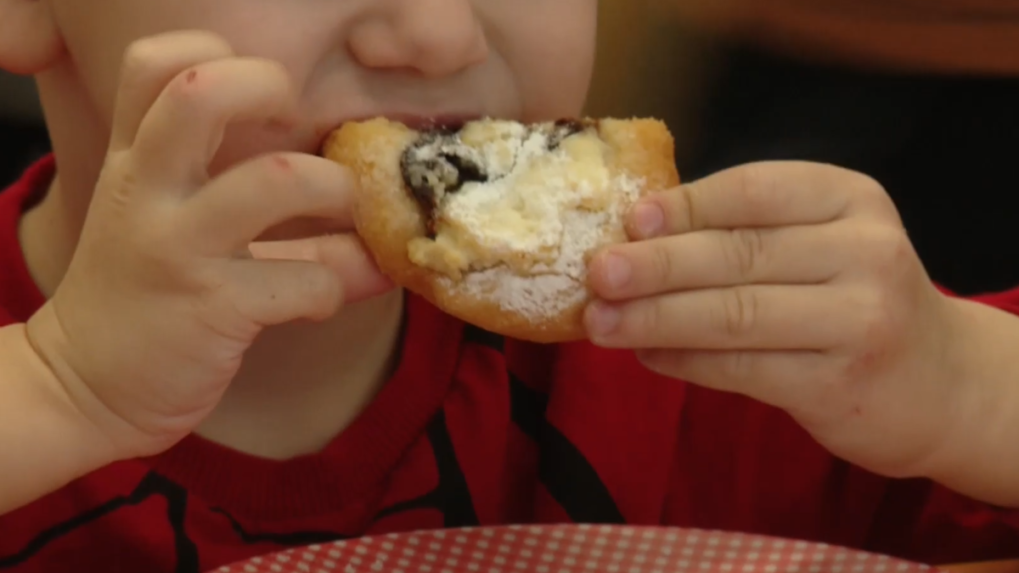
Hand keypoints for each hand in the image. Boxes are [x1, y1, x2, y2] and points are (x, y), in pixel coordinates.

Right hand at [24, 31, 391, 459]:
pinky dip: (333, 288)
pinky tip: (318, 301)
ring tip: (344, 216)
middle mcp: (148, 191)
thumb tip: (350, 212)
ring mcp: (177, 247)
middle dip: (271, 88)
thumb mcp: (168, 231)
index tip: (261, 96)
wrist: (82, 388)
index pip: (153, 64)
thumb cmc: (138, 298)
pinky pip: (302, 280)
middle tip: (301, 127)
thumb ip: (250, 205)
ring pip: (276, 180)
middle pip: (202, 93)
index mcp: (135, 163)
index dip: (217, 58)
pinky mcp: (210, 307)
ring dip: (334, 189)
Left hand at [585, 162, 964, 476]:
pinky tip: (646, 356)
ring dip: (656, 318)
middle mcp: (864, 251)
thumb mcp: (821, 242)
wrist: (937, 382)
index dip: (684, 206)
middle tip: (596, 273)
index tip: (628, 220)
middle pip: (737, 254)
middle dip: (656, 265)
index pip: (753, 191)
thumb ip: (746, 231)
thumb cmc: (853, 298)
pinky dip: (684, 362)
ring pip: (734, 315)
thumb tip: (634, 234)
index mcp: (850, 198)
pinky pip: (741, 368)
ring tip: (601, 322)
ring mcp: (858, 320)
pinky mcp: (839, 383)